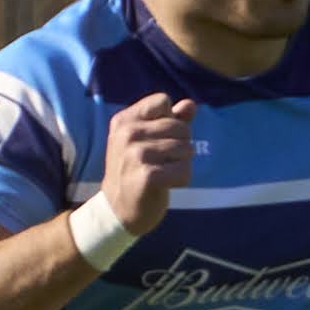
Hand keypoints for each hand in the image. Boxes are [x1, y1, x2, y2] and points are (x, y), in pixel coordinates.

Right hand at [100, 94, 194, 232]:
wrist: (118, 208)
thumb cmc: (136, 170)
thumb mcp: (148, 140)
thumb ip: (171, 120)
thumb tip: (191, 104)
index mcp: (124, 120)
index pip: (163, 101)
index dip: (171, 120)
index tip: (158, 139)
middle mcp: (127, 134)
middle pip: (181, 127)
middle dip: (181, 146)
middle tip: (161, 162)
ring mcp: (135, 154)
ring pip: (187, 149)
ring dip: (181, 164)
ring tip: (161, 173)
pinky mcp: (147, 176)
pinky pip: (185, 170)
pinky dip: (182, 179)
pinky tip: (165, 185)